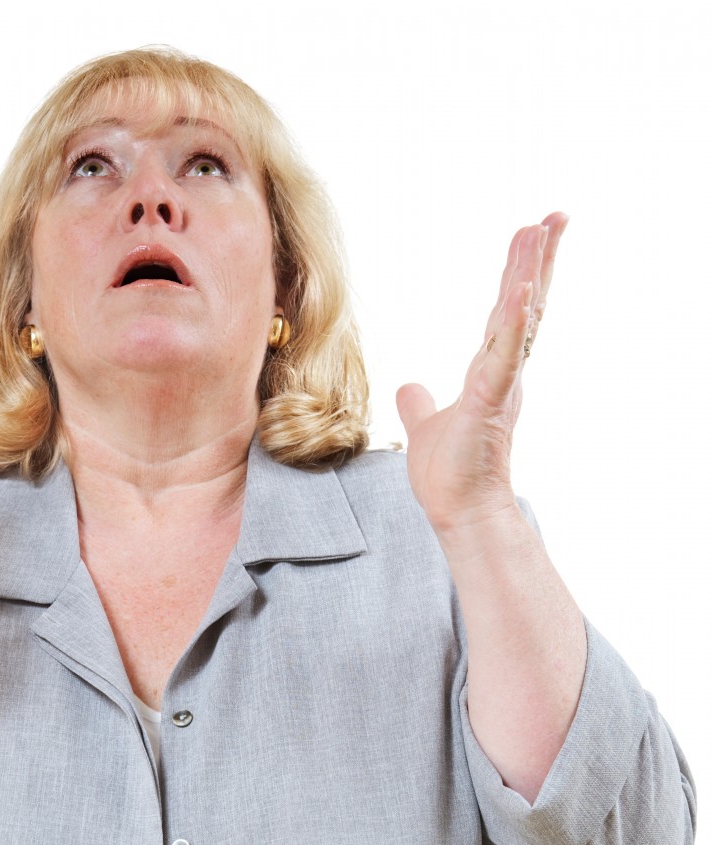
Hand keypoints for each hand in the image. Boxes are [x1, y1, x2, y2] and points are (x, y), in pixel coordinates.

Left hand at [394, 213, 568, 535]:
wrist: (459, 511)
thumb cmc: (449, 476)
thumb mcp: (426, 428)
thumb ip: (419, 404)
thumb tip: (407, 386)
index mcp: (489, 373)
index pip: (507, 312)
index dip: (521, 274)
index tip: (533, 234)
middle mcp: (501, 372)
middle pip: (523, 303)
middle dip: (537, 258)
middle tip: (554, 215)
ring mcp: (499, 385)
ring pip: (518, 319)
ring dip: (528, 274)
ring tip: (539, 233)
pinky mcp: (490, 401)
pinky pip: (505, 356)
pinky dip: (514, 323)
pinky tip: (522, 291)